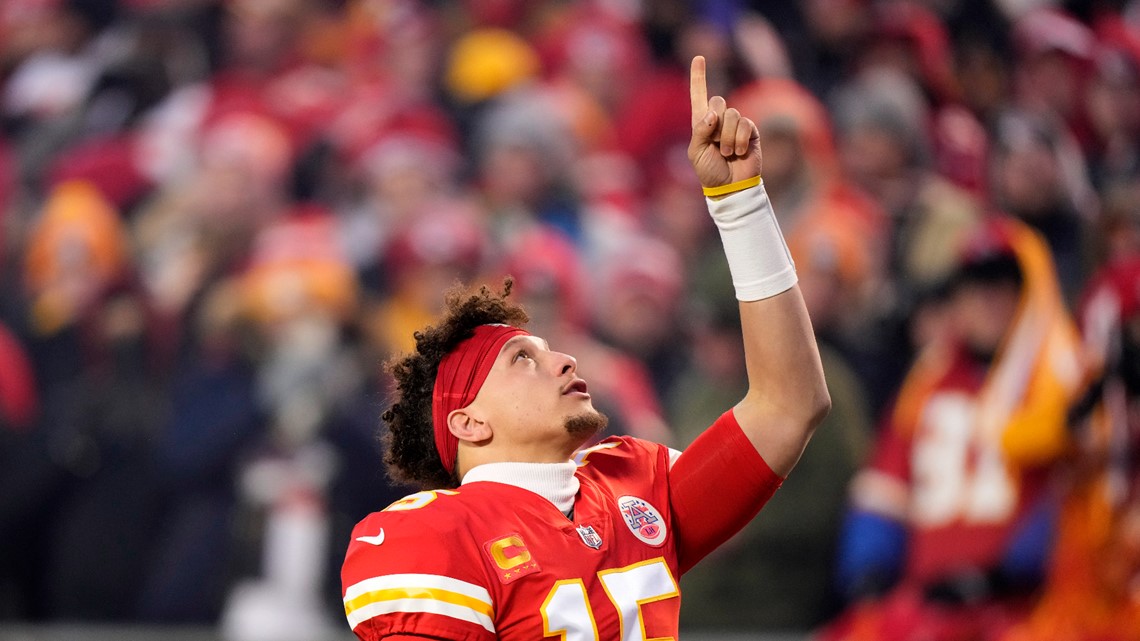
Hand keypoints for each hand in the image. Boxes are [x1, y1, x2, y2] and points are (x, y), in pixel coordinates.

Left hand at [687, 56, 761, 188]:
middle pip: (717, 101)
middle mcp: (719, 120)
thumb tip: (713, 113)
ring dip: (726, 137)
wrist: (730, 186)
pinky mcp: (750, 131)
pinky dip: (738, 140)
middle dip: (715, 122)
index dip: (699, 77)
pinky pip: (744, 124)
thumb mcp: (696, 152)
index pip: (699, 95)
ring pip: (731, 114)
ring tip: (726, 153)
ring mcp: (736, 124)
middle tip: (716, 144)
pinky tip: (738, 153)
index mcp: (702, 123)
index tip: (699, 57)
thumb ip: (700, 131)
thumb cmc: (709, 171)